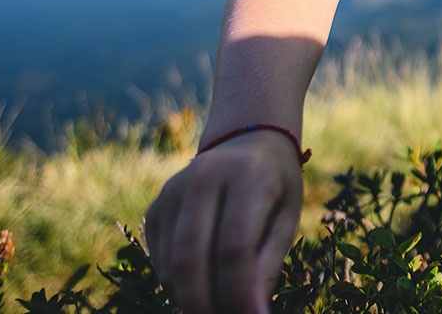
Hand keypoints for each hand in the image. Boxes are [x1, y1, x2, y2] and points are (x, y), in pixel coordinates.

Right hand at [144, 130, 303, 313]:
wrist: (246, 144)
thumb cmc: (275, 187)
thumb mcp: (287, 217)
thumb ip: (269, 263)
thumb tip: (253, 312)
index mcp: (246, 175)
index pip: (234, 247)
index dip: (240, 292)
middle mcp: (202, 178)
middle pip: (191, 259)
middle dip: (205, 304)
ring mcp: (171, 192)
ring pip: (170, 265)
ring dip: (191, 299)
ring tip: (220, 306)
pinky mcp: (155, 209)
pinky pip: (159, 262)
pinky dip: (178, 286)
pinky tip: (203, 286)